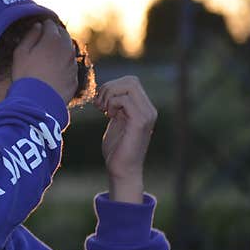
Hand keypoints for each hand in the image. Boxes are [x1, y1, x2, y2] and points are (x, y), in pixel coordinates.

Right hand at [11, 18, 78, 104]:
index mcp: (52, 39)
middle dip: (55, 34)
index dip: (43, 25)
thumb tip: (38, 26)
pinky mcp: (74, 77)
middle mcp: (66, 49)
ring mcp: (72, 64)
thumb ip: (30, 36)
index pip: (50, 24)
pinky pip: (70, 66)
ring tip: (48, 56)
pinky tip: (53, 71)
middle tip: (45, 39)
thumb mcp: (20, 53)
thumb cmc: (25, 76)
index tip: (38, 28)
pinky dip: (64, 64)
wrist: (37, 102)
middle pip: (63, 34)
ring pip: (69, 50)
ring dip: (61, 49)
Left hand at [93, 76, 157, 200]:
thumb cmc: (116, 148)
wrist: (122, 169)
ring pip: (129, 86)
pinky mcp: (140, 122)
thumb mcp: (115, 121)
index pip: (131, 81)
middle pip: (131, 80)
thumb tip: (106, 90)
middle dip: (109, 88)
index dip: (112, 86)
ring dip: (109, 95)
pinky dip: (112, 104)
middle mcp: (149, 109)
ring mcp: (147, 115)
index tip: (100, 103)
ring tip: (103, 110)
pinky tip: (108, 116)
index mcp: (144, 108)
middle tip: (99, 105)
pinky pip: (125, 100)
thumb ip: (115, 106)